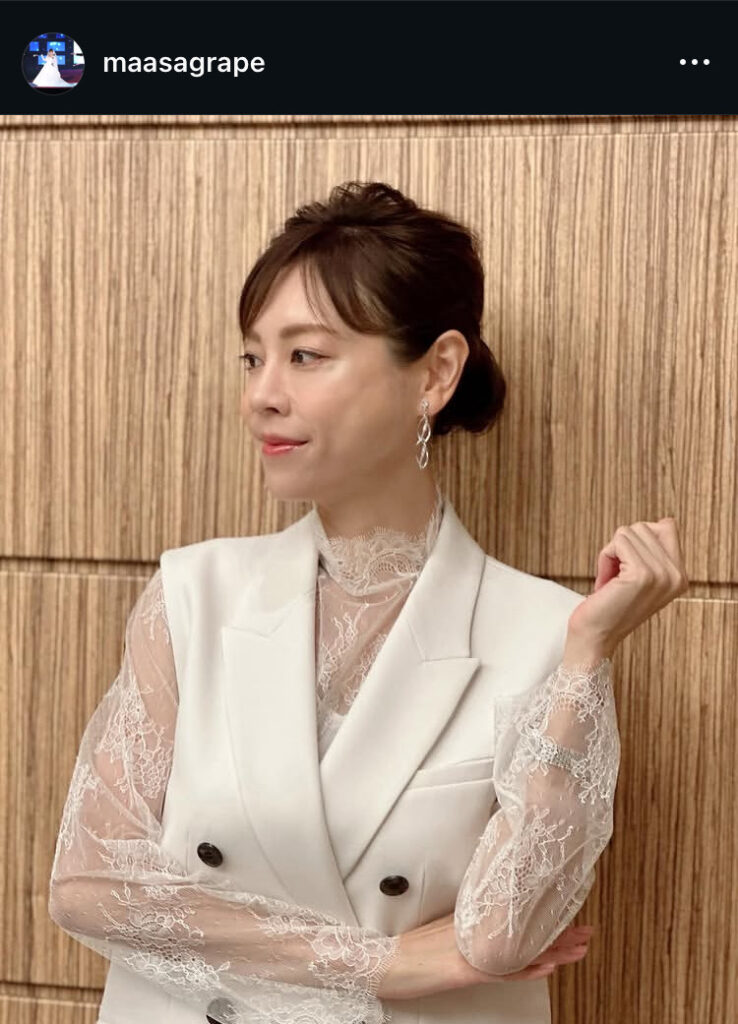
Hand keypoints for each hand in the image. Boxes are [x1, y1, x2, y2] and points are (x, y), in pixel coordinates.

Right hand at [377, 913, 593, 999]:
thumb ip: (469, 930)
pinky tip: (544, 967)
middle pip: (525, 933)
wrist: (385, 961)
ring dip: (552, 950)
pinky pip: (501, 970)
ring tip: (577, 947)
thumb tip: (492, 930)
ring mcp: (471, 951)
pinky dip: (525, 969)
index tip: (569, 917)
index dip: (546, 920)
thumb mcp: (444, 934)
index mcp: (473, 925)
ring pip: (520, 951)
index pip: (518, 921)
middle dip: (559, 933)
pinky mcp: (464, 970)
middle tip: (586, 931)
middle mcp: (476, 934)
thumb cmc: (411, 951)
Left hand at [566, 517, 688, 657]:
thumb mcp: (641, 576)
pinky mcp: (642, 574)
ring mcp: (662, 574)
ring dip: (611, 554)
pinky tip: (606, 583)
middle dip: (621, 548)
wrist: (594, 637)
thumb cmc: (609, 605)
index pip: (667, 526)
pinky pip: (618, 541)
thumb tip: (665, 521)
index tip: (629, 569)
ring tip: (612, 582)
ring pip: (629, 531)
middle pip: (644, 526)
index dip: (638, 540)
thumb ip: (654, 552)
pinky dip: (605, 558)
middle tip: (616, 578)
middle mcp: (677, 575)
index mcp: (680, 576)